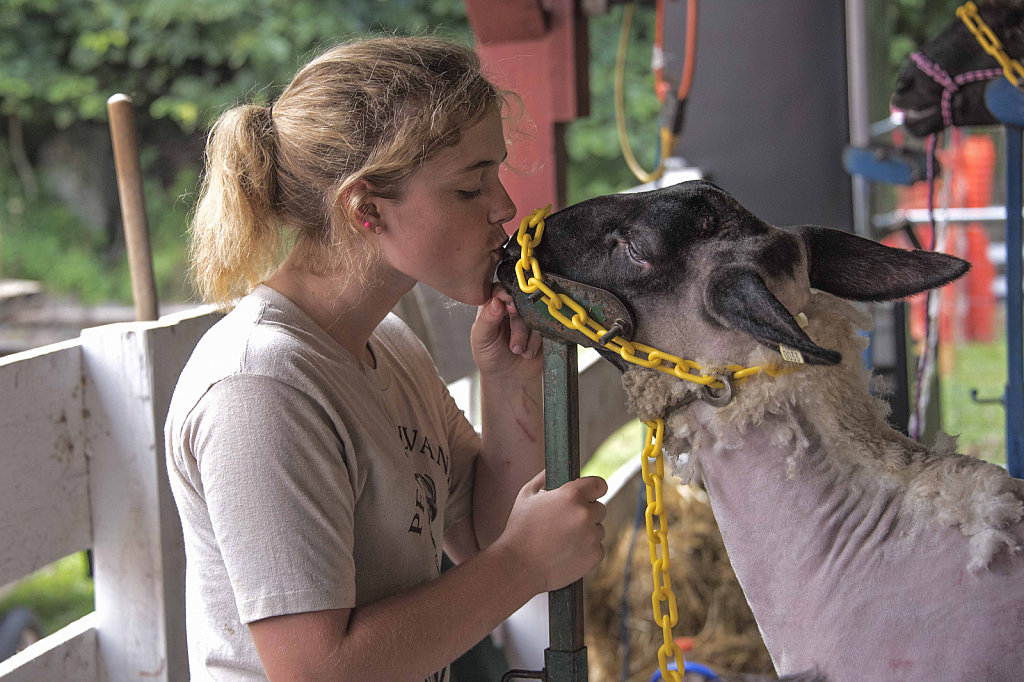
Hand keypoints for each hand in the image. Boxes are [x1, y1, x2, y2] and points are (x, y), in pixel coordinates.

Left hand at [471, 283, 542, 380]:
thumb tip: (496, 300)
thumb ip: (486, 320)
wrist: (510, 378)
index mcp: (493, 306)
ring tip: (518, 351)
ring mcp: (529, 317)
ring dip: (527, 336)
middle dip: (518, 326)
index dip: (507, 296)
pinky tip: (528, 352)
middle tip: (513, 346)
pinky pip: (546, 325)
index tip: (510, 309)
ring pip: (535, 314)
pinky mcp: (542, 328)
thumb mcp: (481, 339)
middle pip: (521, 302)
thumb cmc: (490, 357)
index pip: (501, 290)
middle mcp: (512, 308)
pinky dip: (537, 341)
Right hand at [497, 470, 607, 593]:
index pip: (600, 484)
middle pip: (599, 508)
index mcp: (571, 494)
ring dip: (587, 532)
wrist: (518, 567)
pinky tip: (567, 552)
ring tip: (562, 540)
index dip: (593, 489)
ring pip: (598, 529)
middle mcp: (585, 513)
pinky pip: (597, 548)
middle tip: (565, 523)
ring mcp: (592, 536)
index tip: (589, 495)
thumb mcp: (527, 495)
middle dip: (586, 513)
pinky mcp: (595, 555)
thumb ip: (544, 477)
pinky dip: (586, 550)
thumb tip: (554, 468)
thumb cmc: (520, 529)